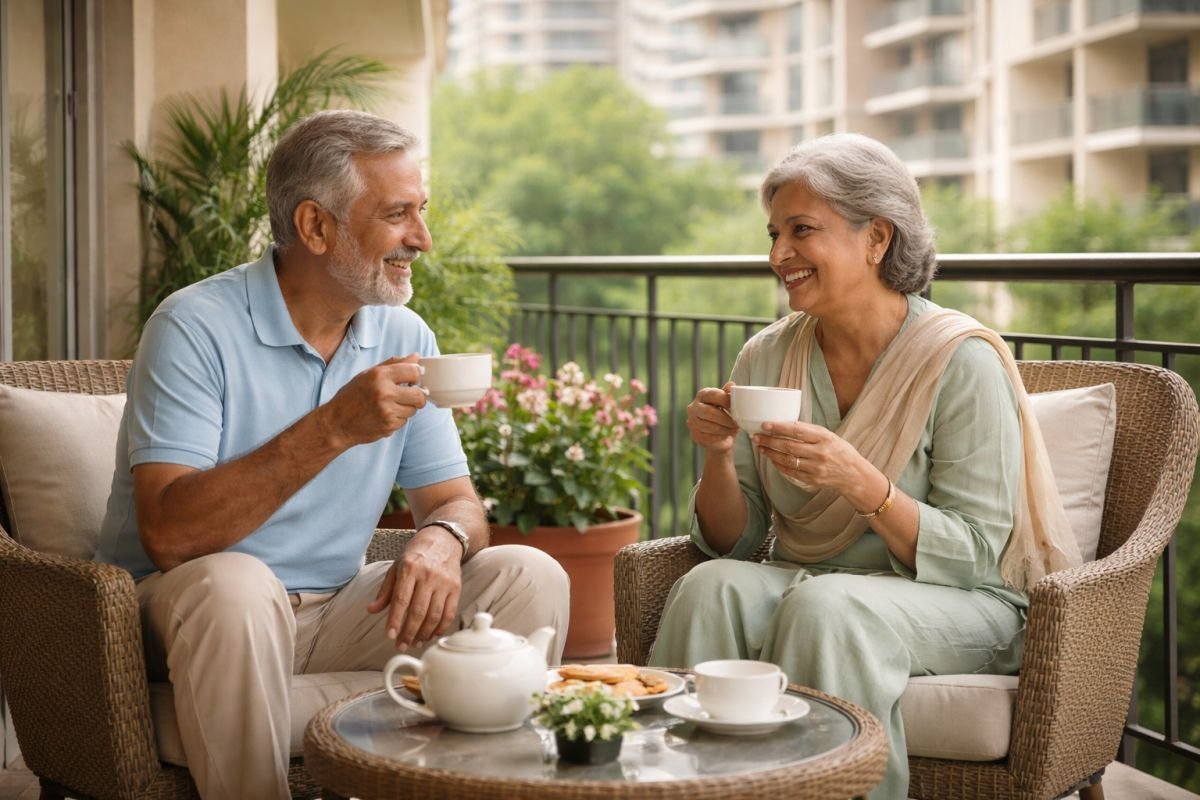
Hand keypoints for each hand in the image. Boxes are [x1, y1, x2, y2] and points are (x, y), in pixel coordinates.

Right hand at [320, 354, 427, 448]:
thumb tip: (416, 356)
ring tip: (391, 406)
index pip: (414, 371)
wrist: (336, 423)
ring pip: (413, 410)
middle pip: (419, 394)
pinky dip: (398, 419)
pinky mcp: (388, 426)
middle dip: (418, 396)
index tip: (414, 379)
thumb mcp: (368, 374)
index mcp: (379, 375)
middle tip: (410, 395)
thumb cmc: (352, 396)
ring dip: (406, 408)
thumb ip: (394, 364)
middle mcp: (384, 392)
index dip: (417, 375)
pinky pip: (404, 421)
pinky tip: (385, 416)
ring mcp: (387, 411)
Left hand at [367, 528, 462, 648]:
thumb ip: (385, 590)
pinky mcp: (456, 587)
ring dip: (424, 633)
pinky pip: (449, 613)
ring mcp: (444, 582)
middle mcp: (428, 575)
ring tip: (415, 643)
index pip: (401, 600)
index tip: (390, 636)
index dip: (395, 620)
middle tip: (401, 645)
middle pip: (418, 611)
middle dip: (409, 632)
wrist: (443, 539)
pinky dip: (441, 627)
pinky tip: (432, 635)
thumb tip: (372, 610)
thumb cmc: (416, 554)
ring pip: (434, 615)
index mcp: (409, 569)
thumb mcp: (396, 567)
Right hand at [686, 381, 738, 453]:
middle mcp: (693, 407)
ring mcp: (692, 422)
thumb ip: (728, 394)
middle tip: (737, 423)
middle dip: (726, 419)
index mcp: (702, 395)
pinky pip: (709, 437)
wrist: (719, 434)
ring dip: (725, 429)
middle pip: (709, 412)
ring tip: (734, 430)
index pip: (713, 395)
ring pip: (710, 427)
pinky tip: (727, 435)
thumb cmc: (724, 414)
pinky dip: (721, 437)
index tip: (737, 407)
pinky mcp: (695, 435)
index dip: (726, 401)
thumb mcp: (727, 402)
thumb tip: (731, 384)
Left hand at [753, 421, 864, 493]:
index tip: (765, 424)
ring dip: (771, 453)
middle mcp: (820, 453)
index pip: (798, 431)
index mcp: (824, 438)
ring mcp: (816, 468)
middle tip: (756, 437)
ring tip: (761, 447)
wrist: (853, 474)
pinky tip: (771, 459)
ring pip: (787, 460)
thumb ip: (809, 431)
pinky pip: (791, 472)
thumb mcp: (829, 435)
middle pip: (789, 446)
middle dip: (769, 441)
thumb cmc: (839, 450)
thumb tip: (786, 423)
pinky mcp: (812, 480)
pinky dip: (779, 465)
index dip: (779, 427)